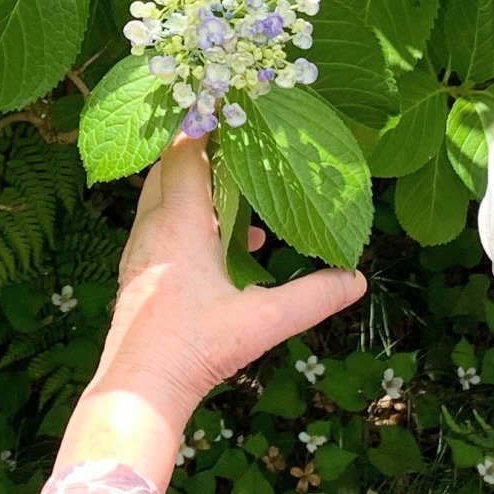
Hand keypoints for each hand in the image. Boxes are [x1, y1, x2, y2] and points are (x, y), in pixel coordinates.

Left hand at [90, 139, 366, 428]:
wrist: (141, 388)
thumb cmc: (195, 349)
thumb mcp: (263, 322)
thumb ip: (313, 297)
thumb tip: (357, 278)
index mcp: (179, 224)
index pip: (185, 153)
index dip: (204, 125)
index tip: (230, 105)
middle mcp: (152, 229)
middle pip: (168, 167)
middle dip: (200, 150)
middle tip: (238, 141)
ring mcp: (139, 251)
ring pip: (161, 197)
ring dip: (195, 187)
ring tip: (239, 191)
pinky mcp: (137, 273)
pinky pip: (160, 225)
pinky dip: (188, 217)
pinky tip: (226, 245)